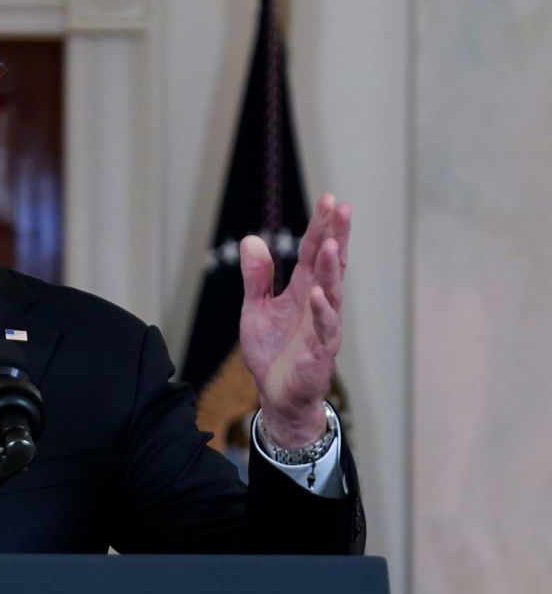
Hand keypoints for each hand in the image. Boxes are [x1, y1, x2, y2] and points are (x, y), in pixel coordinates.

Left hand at [238, 193, 349, 447]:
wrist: (276, 394)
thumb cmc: (272, 351)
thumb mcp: (256, 308)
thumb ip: (257, 277)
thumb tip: (251, 240)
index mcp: (303, 290)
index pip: (314, 252)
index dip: (321, 226)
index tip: (329, 199)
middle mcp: (318, 303)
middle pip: (330, 265)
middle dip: (335, 235)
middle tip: (341, 207)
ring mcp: (322, 327)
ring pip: (332, 292)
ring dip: (332, 269)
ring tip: (331, 243)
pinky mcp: (320, 351)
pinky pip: (324, 329)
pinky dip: (323, 311)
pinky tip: (319, 294)